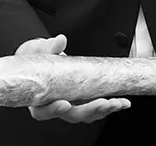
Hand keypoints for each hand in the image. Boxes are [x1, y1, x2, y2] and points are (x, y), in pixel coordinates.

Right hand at [16, 34, 130, 123]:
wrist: (41, 55)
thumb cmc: (34, 57)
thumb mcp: (36, 50)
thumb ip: (48, 47)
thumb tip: (60, 41)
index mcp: (39, 98)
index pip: (43, 111)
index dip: (53, 110)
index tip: (63, 103)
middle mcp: (55, 104)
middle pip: (71, 115)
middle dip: (88, 110)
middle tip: (102, 103)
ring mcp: (71, 103)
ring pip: (86, 114)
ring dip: (103, 110)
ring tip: (117, 103)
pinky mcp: (83, 100)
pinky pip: (95, 107)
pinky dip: (109, 105)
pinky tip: (121, 102)